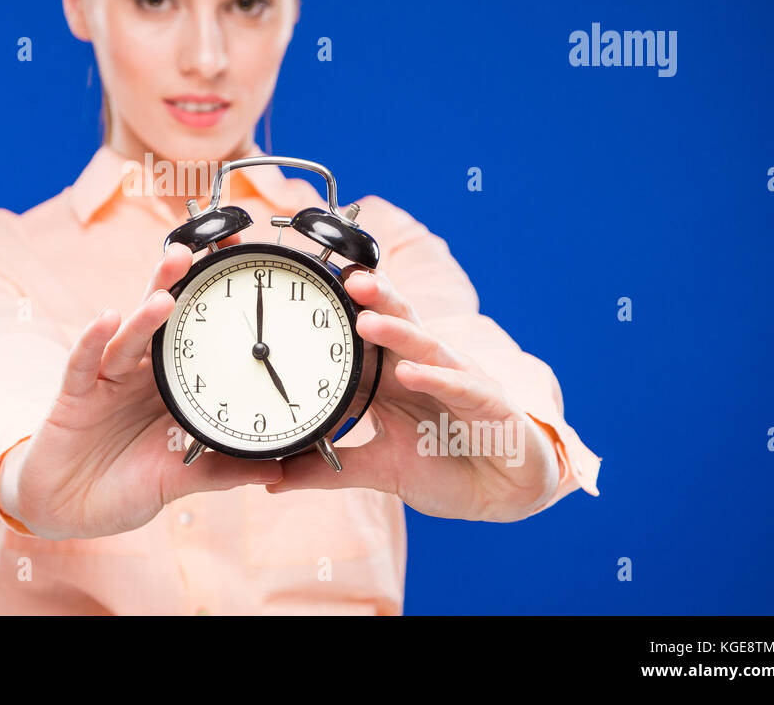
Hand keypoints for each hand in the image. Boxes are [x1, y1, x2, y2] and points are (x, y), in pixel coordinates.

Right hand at [0, 233, 280, 539]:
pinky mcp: (74, 395)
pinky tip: (107, 318)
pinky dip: (93, 340)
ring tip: (165, 293)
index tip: (236, 263)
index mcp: (170, 387)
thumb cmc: (123, 488)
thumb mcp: (179, 481)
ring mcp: (106, 380)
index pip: (194, 334)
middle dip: (175, 284)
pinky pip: (83, 363)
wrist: (66, 510)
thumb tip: (278, 468)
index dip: (210, 300)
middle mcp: (140, 375)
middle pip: (159, 321)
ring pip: (127, 337)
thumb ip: (222, 471)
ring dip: (145, 315)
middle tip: (194, 251)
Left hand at [264, 265, 560, 521]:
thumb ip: (325, 471)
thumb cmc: (446, 467)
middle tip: (344, 277)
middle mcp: (426, 369)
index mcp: (396, 377)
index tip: (311, 283)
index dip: (345, 307)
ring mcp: (458, 381)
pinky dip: (437, 378)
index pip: (368, 333)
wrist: (503, 496)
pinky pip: (460, 386)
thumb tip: (269, 478)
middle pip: (398, 322)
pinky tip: (413, 373)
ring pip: (427, 345)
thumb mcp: (378, 470)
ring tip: (366, 319)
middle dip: (374, 296)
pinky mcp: (489, 405)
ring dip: (398, 331)